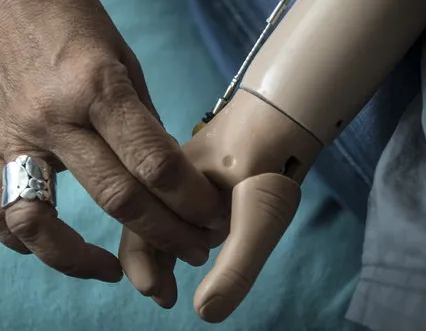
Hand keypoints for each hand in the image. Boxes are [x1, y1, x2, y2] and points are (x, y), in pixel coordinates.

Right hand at [0, 0, 225, 281]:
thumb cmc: (78, 17)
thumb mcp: (125, 59)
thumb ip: (141, 123)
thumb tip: (169, 179)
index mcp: (97, 84)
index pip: (154, 163)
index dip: (193, 201)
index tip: (215, 219)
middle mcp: (54, 115)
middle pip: (116, 197)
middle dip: (167, 234)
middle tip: (196, 250)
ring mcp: (15, 133)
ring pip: (39, 220)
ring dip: (79, 260)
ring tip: (116, 271)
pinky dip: (20, 237)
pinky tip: (49, 245)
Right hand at [119, 90, 307, 318]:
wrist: (287, 114)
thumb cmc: (271, 160)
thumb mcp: (260, 216)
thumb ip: (236, 265)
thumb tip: (206, 313)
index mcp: (166, 184)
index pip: (137, 230)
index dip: (142, 266)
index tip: (162, 295)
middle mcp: (166, 180)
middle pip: (143, 225)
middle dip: (152, 264)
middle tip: (169, 296)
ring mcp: (182, 177)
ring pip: (161, 217)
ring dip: (167, 251)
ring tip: (181, 281)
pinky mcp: (199, 176)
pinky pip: (180, 209)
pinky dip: (183, 234)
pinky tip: (202, 246)